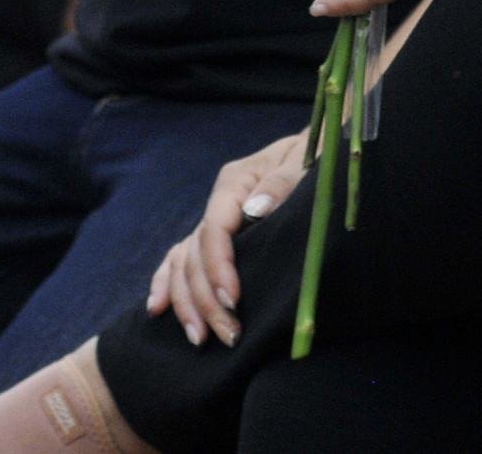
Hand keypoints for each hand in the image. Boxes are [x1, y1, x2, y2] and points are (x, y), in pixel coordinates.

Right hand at [144, 129, 307, 348]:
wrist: (324, 143)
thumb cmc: (320, 150)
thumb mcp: (308, 159)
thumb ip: (284, 181)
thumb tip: (255, 210)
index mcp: (237, 181)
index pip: (215, 230)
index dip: (219, 268)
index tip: (233, 300)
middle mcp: (220, 200)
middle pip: (197, 254)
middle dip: (206, 298)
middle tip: (227, 334)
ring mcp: (217, 216)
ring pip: (185, 261)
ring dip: (187, 301)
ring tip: (199, 338)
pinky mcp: (220, 231)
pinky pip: (182, 256)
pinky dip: (168, 282)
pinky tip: (157, 309)